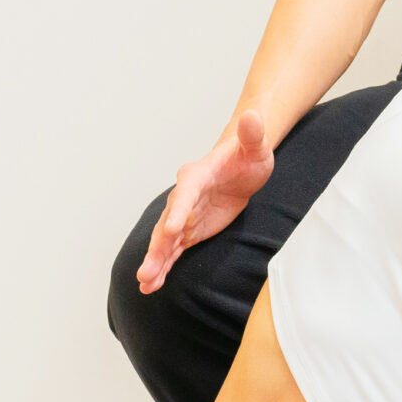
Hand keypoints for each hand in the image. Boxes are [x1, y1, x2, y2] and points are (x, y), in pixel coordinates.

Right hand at [134, 111, 274, 293]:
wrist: (241, 168)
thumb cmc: (248, 156)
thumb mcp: (256, 146)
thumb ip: (253, 134)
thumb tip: (253, 116)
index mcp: (198, 176)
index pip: (186, 193)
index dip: (179, 210)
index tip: (173, 229)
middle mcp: (185, 197)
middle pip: (168, 223)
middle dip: (158, 247)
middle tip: (147, 270)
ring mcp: (185, 216)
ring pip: (166, 241)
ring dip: (156, 261)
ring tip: (145, 283)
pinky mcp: (190, 231)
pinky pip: (173, 250)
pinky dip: (163, 266)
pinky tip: (152, 285)